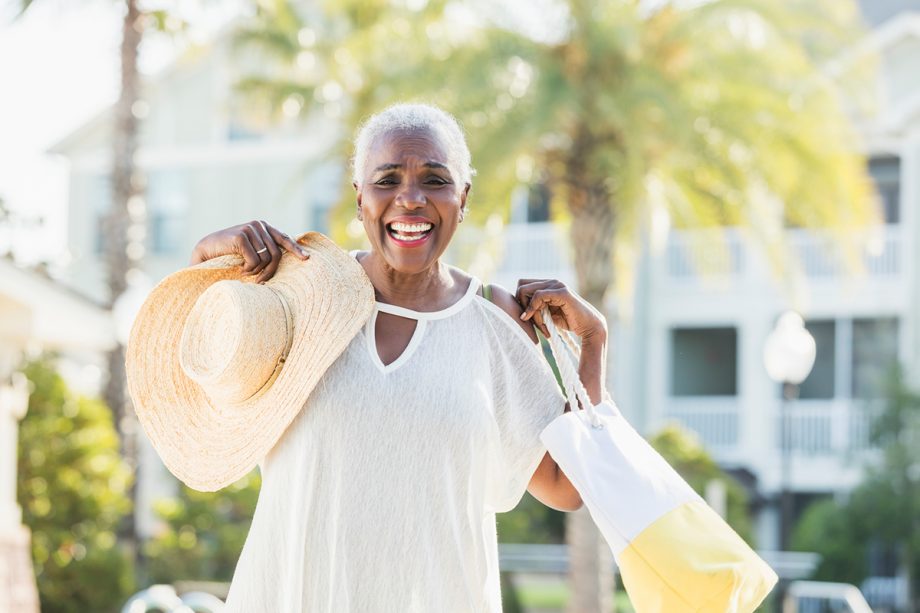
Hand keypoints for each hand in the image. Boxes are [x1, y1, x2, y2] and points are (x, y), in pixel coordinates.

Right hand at [190, 220, 308, 282]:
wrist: (205, 250)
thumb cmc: (229, 253)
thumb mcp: (250, 249)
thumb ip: (265, 249)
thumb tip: (283, 258)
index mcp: (263, 227)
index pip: (284, 238)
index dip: (296, 249)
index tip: (306, 258)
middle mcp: (258, 225)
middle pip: (277, 254)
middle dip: (270, 271)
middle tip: (260, 281)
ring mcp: (250, 229)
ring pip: (266, 259)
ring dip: (257, 271)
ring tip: (246, 272)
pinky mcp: (241, 236)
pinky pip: (254, 261)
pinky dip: (248, 269)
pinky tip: (240, 269)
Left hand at [515, 279, 606, 342]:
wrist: (588, 327)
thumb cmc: (568, 322)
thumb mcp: (546, 314)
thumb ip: (534, 308)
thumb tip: (517, 309)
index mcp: (547, 285)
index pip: (522, 285)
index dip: (520, 302)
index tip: (527, 318)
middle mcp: (551, 282)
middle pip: (521, 286)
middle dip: (522, 306)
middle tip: (532, 322)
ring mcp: (557, 285)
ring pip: (526, 292)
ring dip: (530, 312)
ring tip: (542, 327)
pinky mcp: (562, 292)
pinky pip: (537, 296)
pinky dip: (534, 310)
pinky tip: (542, 325)